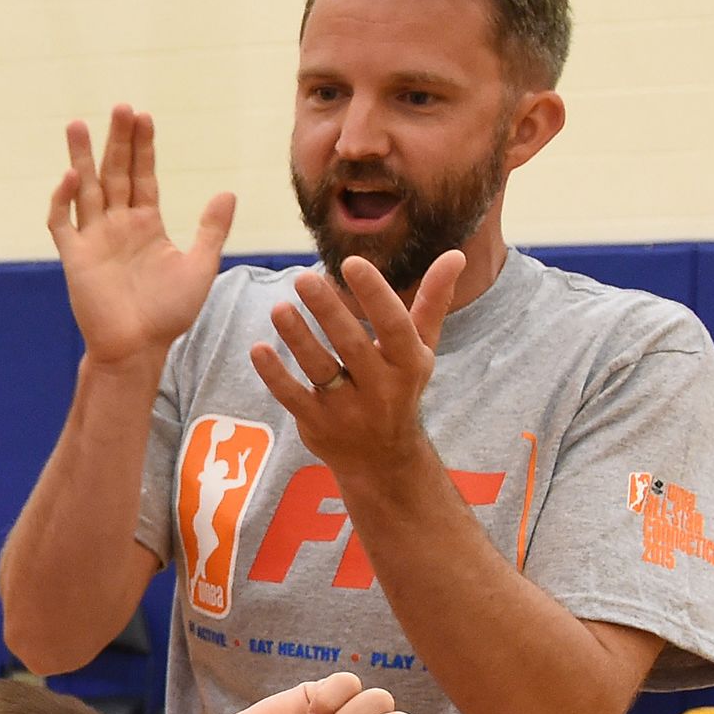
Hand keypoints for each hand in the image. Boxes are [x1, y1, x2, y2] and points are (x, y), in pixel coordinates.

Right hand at [47, 107, 235, 366]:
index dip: (143, 147)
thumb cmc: (168, 314)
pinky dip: (63, 200)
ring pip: (85, 189)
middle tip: (120, 107)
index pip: (142, 175)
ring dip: (81, 158)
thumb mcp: (200, 266)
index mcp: (146, 224)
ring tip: (78, 125)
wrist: (138, 349)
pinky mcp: (75, 258)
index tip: (144, 117)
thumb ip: (210, 228)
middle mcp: (118, 225)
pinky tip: (71, 177)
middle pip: (114, 173)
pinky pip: (63, 223)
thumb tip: (227, 192)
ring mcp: (94, 239)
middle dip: (117, 141)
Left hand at [249, 252, 464, 481]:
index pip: (394, 324)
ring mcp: (347, 409)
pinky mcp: (317, 424)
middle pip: (351, 344)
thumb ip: (432, 302)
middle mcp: (381, 387)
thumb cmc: (400, 387)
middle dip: (328, 311)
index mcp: (408, 363)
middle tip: (304, 278)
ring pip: (320, 369)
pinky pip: (293, 397)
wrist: (382, 459)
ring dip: (298, 338)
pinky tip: (258, 348)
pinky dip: (275, 375)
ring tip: (279, 307)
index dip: (375, 294)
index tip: (352, 262)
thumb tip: (455, 254)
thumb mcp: (421, 349)